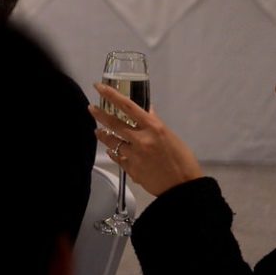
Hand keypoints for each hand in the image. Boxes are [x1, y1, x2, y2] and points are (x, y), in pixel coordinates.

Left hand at [91, 83, 202, 198]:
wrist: (184, 187)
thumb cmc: (183, 160)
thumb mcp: (171, 136)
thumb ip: (155, 123)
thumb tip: (146, 110)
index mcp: (154, 127)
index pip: (128, 106)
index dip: (111, 95)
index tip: (99, 87)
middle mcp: (141, 139)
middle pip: (114, 123)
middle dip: (99, 114)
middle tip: (91, 108)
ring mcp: (134, 155)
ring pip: (111, 141)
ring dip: (103, 135)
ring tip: (99, 131)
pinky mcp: (130, 169)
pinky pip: (117, 157)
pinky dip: (114, 152)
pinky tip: (111, 150)